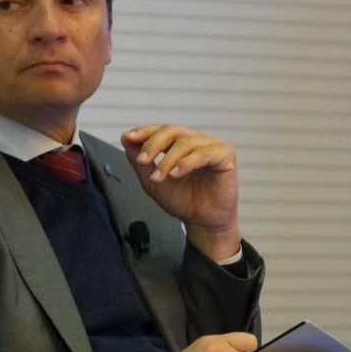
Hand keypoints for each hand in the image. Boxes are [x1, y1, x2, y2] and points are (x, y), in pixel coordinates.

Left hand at [122, 124, 241, 259]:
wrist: (202, 222)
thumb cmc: (182, 201)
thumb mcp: (152, 181)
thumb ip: (139, 161)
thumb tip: (126, 137)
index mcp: (179, 142)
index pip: (160, 129)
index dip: (144, 131)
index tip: (129, 138)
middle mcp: (195, 140)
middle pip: (172, 130)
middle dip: (153, 144)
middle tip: (142, 161)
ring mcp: (211, 146)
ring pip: (185, 142)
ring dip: (168, 160)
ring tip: (159, 177)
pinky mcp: (225, 155)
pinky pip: (204, 153)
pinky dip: (187, 162)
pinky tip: (175, 174)